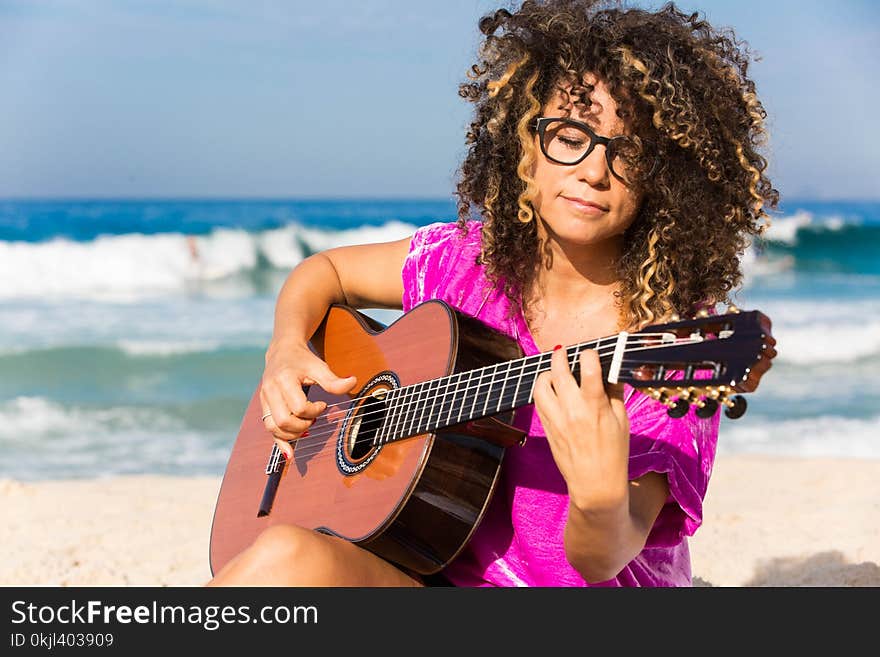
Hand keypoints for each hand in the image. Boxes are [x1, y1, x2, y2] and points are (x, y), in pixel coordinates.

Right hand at [259, 338, 356, 458]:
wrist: (282, 351)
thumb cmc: (302, 360)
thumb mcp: (319, 367)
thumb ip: (334, 380)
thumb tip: (353, 382)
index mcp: (284, 380)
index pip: (298, 407)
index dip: (314, 411)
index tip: (323, 405)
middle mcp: (270, 391)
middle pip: (283, 421)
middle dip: (303, 425)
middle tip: (314, 418)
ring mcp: (264, 400)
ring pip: (273, 428)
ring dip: (292, 434)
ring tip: (306, 427)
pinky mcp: (264, 406)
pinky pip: (269, 429)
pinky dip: (280, 442)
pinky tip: (290, 453)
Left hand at [532, 346, 630, 511]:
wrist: (595, 483)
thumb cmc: (613, 452)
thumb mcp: (621, 420)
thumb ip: (614, 392)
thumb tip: (612, 370)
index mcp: (595, 406)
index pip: (589, 368)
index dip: (589, 355)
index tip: (590, 353)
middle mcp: (572, 409)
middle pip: (559, 371)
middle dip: (560, 355)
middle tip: (564, 351)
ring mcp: (556, 418)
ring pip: (541, 384)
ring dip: (547, 373)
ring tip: (555, 372)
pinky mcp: (547, 426)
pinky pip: (538, 400)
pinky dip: (543, 390)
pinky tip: (551, 390)